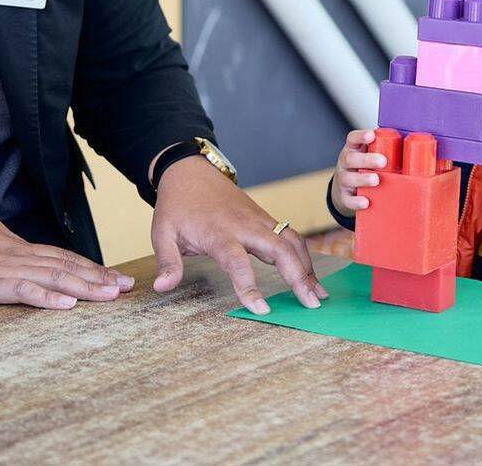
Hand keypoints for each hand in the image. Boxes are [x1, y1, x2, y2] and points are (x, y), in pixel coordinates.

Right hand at [0, 202, 133, 309]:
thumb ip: (1, 251)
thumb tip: (12, 260)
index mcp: (16, 247)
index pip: (61, 257)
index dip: (89, 266)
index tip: (113, 274)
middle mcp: (18, 256)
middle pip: (67, 266)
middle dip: (99, 277)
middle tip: (127, 287)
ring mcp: (6, 269)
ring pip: (54, 277)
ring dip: (85, 287)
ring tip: (111, 295)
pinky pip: (24, 291)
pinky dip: (48, 298)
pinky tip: (69, 305)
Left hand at [150, 156, 326, 315]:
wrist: (190, 172)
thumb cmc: (177, 205)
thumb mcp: (162, 232)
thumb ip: (167, 261)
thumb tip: (163, 287)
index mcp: (218, 232)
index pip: (237, 262)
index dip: (249, 286)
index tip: (262, 309)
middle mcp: (244, 225)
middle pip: (278, 249)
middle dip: (297, 276)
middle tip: (311, 304)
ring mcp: (258, 220)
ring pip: (291, 241)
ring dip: (307, 266)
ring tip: (318, 294)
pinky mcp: (264, 218)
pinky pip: (290, 236)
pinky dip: (303, 256)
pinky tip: (309, 276)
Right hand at [329, 128, 384, 212]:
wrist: (343, 188)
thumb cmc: (362, 167)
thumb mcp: (367, 153)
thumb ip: (383, 146)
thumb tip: (414, 141)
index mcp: (353, 150)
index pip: (353, 139)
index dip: (360, 136)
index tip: (371, 135)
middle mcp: (345, 163)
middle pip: (351, 159)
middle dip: (367, 160)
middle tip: (383, 161)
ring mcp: (343, 180)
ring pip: (348, 178)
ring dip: (362, 179)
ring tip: (376, 180)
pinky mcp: (344, 196)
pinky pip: (348, 199)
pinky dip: (356, 201)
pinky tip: (366, 202)